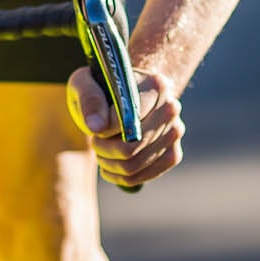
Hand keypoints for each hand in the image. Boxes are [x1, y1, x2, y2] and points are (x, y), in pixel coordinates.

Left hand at [65, 67, 184, 187]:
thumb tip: (97, 128)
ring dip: (109, 164)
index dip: (105, 129)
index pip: (129, 118)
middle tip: (94, 143)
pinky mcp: (173, 154)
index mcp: (155, 85)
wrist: (119, 97)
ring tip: (100, 152)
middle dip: (104, 149)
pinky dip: (121, 177)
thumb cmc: (99, 87)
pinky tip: (109, 166)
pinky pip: (144, 176)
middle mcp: (171, 108)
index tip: (95, 128)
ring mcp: (174, 132)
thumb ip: (89, 99)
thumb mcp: (85, 83)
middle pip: (133, 145)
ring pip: (134, 164)